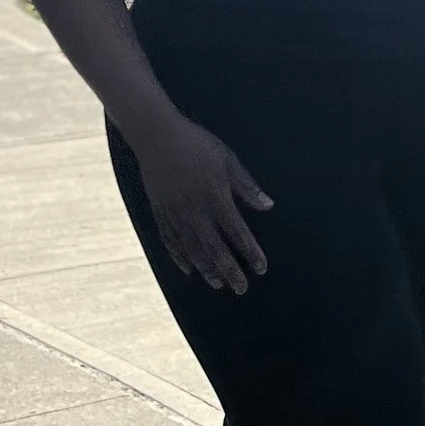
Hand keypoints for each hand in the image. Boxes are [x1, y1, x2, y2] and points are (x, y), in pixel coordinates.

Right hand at [126, 112, 272, 296]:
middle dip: (230, 271)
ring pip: (192, 250)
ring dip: (207, 269)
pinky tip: (188, 269)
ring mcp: (175, 215)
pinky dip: (180, 257)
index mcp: (216, 198)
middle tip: (241, 289)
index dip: (251, 253)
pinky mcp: (160, 213)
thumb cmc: (197, 145)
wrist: (157, 136)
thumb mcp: (228, 161)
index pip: (238, 233)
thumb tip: (268, 206)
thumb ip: (247, 187)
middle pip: (215, 249)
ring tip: (218, 284)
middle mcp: (195, 212)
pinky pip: (171, 242)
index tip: (261, 268)